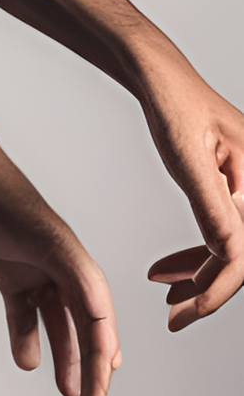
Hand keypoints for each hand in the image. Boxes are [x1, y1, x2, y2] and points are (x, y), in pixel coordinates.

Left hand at [0, 187, 121, 395]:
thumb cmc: (14, 209)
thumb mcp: (51, 244)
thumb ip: (78, 277)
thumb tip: (101, 314)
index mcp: (83, 271)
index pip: (100, 326)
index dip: (102, 361)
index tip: (99, 392)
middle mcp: (67, 277)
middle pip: (85, 333)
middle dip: (91, 371)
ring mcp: (40, 280)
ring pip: (58, 330)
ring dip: (65, 361)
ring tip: (69, 394)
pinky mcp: (14, 281)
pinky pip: (24, 319)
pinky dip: (27, 340)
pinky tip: (28, 362)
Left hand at [138, 59, 243, 329]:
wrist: (161, 78)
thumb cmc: (174, 105)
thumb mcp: (186, 156)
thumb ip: (210, 204)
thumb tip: (226, 252)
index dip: (218, 286)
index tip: (187, 309)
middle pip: (243, 254)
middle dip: (209, 289)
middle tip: (173, 317)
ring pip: (233, 247)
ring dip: (201, 275)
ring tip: (168, 299)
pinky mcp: (233, 189)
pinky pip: (223, 232)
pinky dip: (197, 255)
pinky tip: (167, 271)